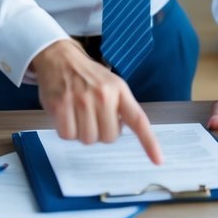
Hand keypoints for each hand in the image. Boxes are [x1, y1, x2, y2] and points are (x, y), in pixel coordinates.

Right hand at [30, 39, 162, 163]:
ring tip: (79, 114)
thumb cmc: (88, 75)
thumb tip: (119, 132)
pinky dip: (67, 131)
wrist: (60, 58)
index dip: (149, 142)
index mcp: (119, 90)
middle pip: (108, 138)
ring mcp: (81, 100)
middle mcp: (102, 95)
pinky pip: (67, 136)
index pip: (138, 120)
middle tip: (93, 117)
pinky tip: (67, 116)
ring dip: (83, 133)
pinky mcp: (60, 106)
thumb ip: (121, 107)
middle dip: (101, 132)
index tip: (158, 160)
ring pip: (87, 139)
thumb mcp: (112, 84)